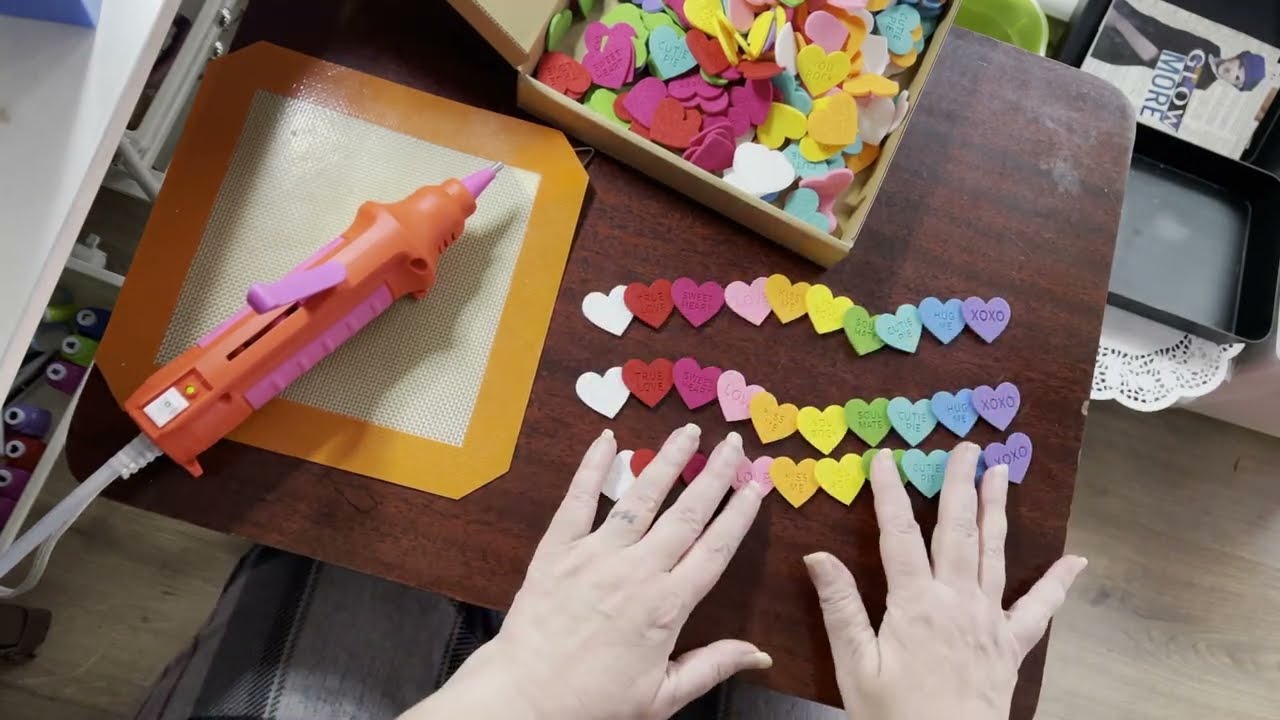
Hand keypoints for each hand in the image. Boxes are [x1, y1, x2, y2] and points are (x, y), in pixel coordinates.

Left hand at [406, 425, 769, 719]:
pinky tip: (608, 440)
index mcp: (667, 606)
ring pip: (641, 498)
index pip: (715, 548)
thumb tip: (760, 655)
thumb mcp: (662, 696)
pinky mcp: (558, 549)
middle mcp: (637, 571)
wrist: (526, 698)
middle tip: (734, 445)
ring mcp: (596, 555)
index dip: (740, 513)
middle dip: (715, 475)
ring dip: (667, 461)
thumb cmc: (593, 701)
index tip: (757, 484)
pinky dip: (592, 467)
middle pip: (687, 513)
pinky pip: (578, 499)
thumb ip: (712, 667)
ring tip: (688, 432)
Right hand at [806, 445, 1086, 719]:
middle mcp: (957, 602)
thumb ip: (840, 609)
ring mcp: (989, 622)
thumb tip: (818, 556)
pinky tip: (1076, 561)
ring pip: (995, 554)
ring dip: (998, 511)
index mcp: (915, 605)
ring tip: (1002, 473)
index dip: (890, 492)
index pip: (899, 535)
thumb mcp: (855, 668)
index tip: (885, 457)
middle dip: (959, 486)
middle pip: (958, 532)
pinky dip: (1058, 583)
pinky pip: (1038, 609)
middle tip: (965, 447)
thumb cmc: (895, 718)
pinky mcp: (1011, 646)